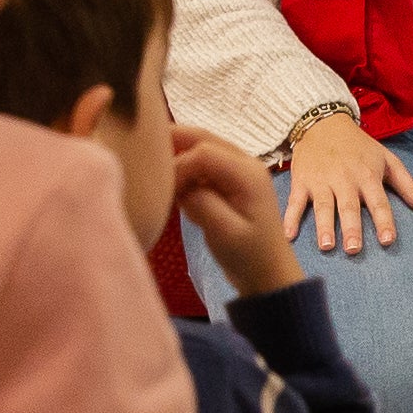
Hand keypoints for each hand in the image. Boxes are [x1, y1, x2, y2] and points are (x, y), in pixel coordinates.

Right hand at [172, 126, 307, 298]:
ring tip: (156, 175)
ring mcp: (237, 170)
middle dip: (172, 143)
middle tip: (143, 157)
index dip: (177, 164)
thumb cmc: (249, 256)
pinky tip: (175, 191)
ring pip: (199, 147)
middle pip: (201, 138)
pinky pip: (201, 164)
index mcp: (247, 173)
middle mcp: (244, 163)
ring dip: (177, 157)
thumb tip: (179, 185)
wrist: (268, 275)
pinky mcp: (228, 181)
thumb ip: (201, 203)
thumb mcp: (224, 232)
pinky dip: (184, 171)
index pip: (203, 151)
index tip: (163, 189)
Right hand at [279, 111, 412, 260]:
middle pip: (349, 207)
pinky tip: (287, 236)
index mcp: (368, 176)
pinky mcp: (301, 181)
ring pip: (323, 206)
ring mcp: (321, 181)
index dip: (384, 221)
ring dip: (323, 226)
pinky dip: (289, 218)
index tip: (387, 240)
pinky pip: (295, 202)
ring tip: (326, 246)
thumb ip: (409, 186)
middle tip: (353, 250)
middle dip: (351, 228)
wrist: (324, 122)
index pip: (379, 202)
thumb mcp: (388, 160)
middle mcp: (345, 179)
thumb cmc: (360, 147)